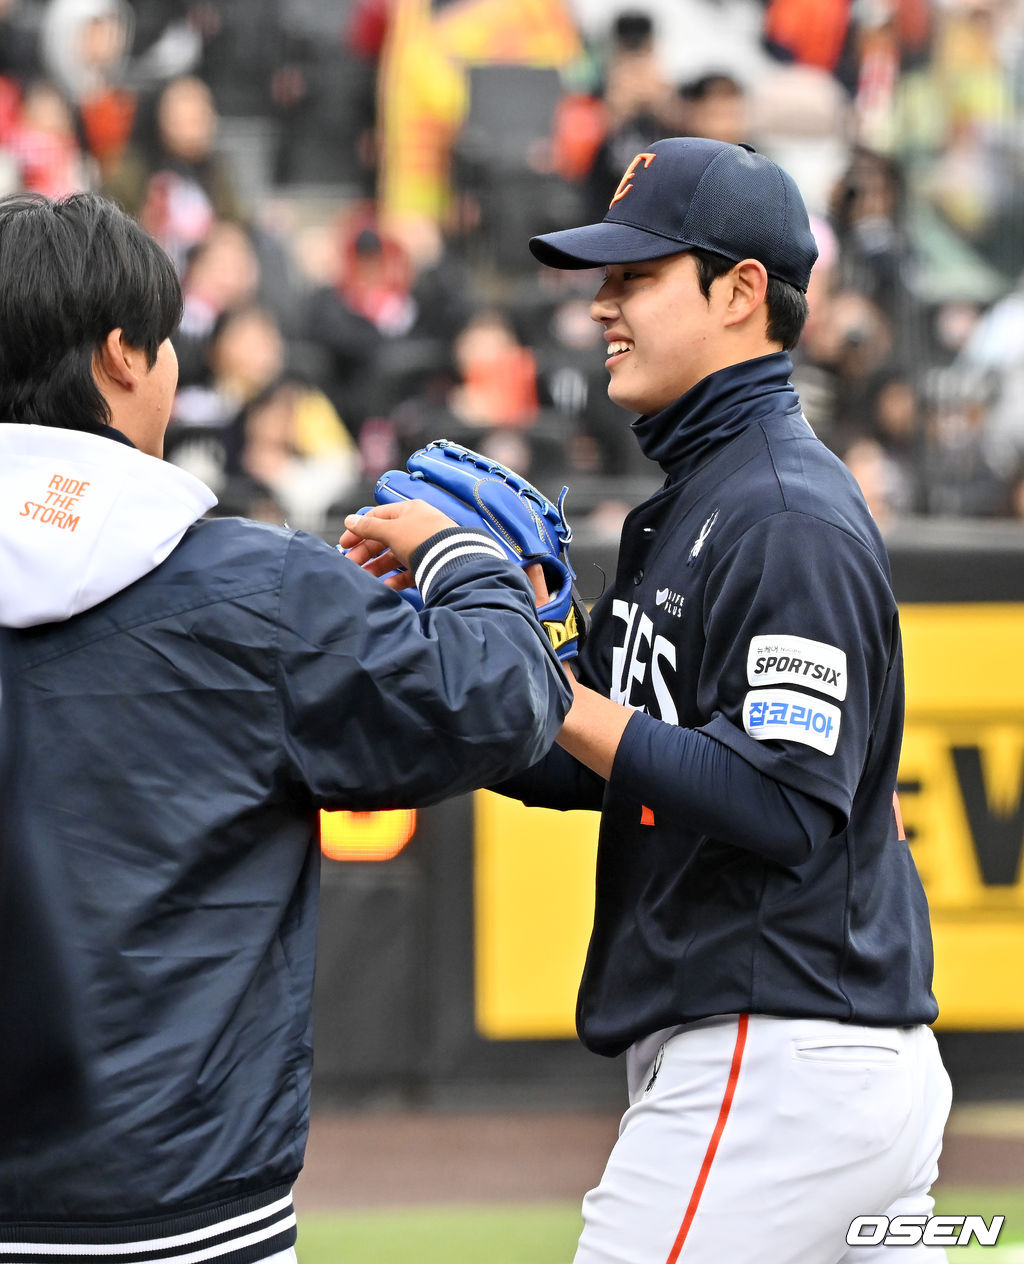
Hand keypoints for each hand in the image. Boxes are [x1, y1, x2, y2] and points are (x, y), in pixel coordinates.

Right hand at [339, 500, 455, 589]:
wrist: (452, 560)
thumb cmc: (422, 538)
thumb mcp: (390, 530)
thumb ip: (369, 527)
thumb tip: (350, 520)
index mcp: (408, 511)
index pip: (378, 517)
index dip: (359, 529)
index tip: (344, 543)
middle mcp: (417, 526)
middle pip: (384, 538)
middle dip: (366, 551)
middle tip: (351, 563)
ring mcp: (425, 546)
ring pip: (395, 556)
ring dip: (377, 566)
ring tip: (364, 576)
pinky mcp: (430, 565)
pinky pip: (409, 571)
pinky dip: (396, 579)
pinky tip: (386, 585)